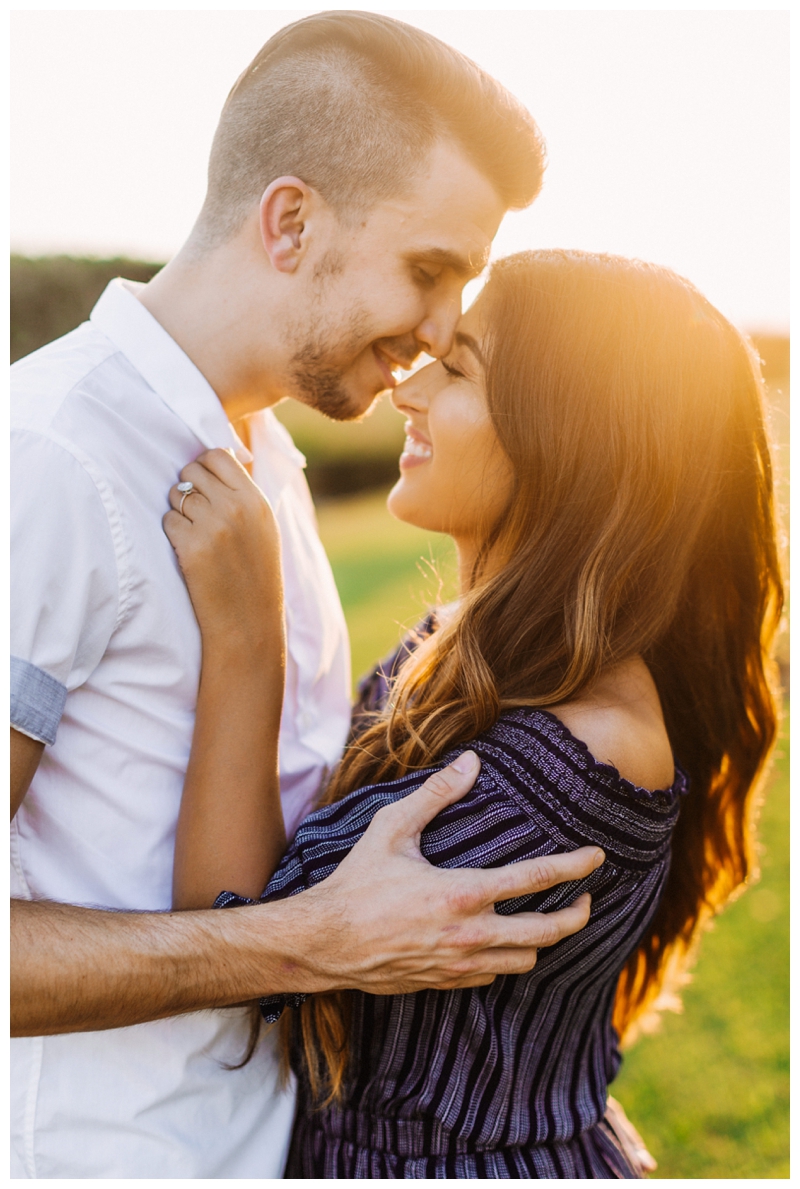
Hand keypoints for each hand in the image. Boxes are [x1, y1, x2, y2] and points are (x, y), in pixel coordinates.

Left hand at [163, 448, 282, 649]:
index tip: (203, 485)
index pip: (218, 456)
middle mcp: (236, 507)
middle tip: (195, 512)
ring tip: (195, 534)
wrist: (249, 622)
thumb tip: (215, 461)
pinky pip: (168, 520)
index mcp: (256, 500)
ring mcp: (213, 525)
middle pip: (192, 471)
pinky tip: (188, 550)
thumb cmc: (255, 575)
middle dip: (188, 487)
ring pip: (176, 494)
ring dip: (178, 510)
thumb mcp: (263, 528)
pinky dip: (173, 532)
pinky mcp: (191, 546)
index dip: (204, 467)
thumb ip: (242, 495)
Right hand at [279, 751, 603, 993]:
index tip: (597, 856)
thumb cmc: (356, 882)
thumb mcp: (391, 829)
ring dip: (544, 940)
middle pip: (547, 932)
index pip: (535, 879)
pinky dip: (508, 957)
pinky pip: (495, 975)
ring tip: (549, 919)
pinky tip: (503, 940)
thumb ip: (436, 794)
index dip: (573, 866)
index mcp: (461, 893)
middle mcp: (469, 934)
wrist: (324, 944)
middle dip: (577, 915)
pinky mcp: (446, 982)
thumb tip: (472, 761)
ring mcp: (459, 964)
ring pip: (526, 960)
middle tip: (587, 899)